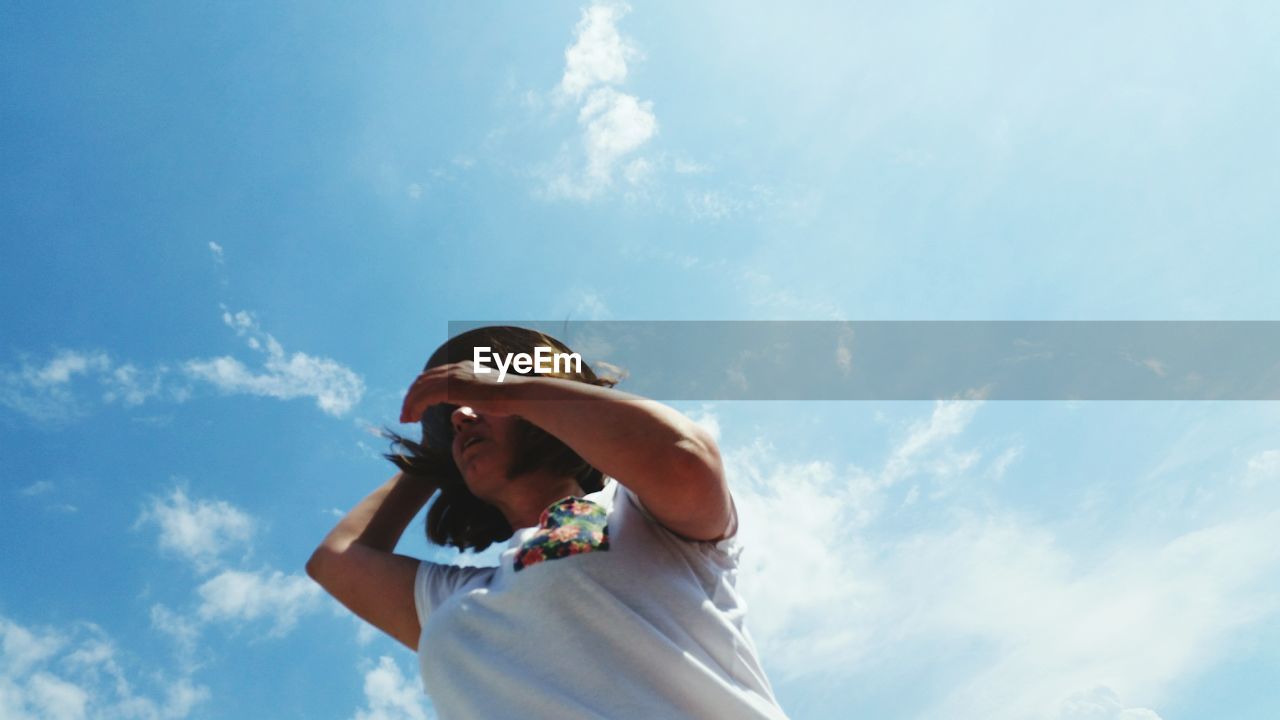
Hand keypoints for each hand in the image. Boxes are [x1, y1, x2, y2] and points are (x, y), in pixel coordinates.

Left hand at [398, 360, 522, 423]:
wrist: (519, 395)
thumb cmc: (511, 399)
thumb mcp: (489, 395)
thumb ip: (478, 396)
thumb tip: (477, 404)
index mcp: (464, 367)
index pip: (434, 376)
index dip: (421, 391)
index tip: (417, 406)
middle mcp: (456, 368)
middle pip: (423, 380)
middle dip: (411, 397)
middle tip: (406, 415)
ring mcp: (454, 376)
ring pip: (420, 388)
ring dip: (409, 404)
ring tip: (406, 419)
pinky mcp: (453, 387)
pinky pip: (425, 396)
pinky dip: (415, 407)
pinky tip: (413, 419)